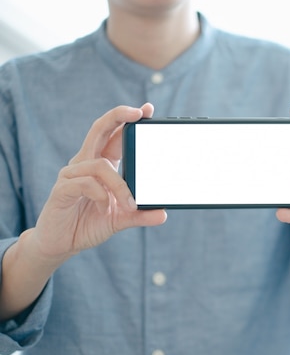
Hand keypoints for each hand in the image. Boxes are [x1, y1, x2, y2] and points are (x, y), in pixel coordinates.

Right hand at [32, 104, 166, 260]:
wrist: (61, 245)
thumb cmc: (89, 223)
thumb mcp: (121, 219)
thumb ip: (140, 214)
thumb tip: (163, 214)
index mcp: (100, 164)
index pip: (114, 134)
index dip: (127, 119)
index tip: (147, 109)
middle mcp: (85, 163)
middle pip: (99, 130)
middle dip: (118, 117)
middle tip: (138, 113)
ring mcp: (71, 175)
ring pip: (101, 165)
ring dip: (120, 185)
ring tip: (129, 204)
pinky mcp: (62, 190)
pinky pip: (85, 184)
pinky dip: (101, 196)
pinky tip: (105, 209)